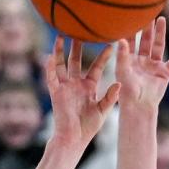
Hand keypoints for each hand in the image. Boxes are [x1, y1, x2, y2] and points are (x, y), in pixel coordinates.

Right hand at [45, 37, 120, 154]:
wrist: (74, 139)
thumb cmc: (88, 128)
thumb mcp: (103, 110)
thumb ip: (110, 97)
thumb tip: (119, 83)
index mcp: (89, 87)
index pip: (96, 67)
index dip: (103, 56)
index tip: (110, 43)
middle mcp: (76, 84)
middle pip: (76, 60)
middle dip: (78, 45)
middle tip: (81, 29)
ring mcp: (65, 87)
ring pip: (62, 64)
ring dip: (60, 50)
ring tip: (61, 34)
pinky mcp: (56, 93)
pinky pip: (52, 77)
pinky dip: (49, 67)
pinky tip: (49, 55)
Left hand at [114, 16, 168, 111]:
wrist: (139, 107)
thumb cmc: (127, 92)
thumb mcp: (122, 72)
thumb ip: (122, 56)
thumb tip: (120, 39)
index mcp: (131, 60)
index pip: (131, 41)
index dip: (132, 29)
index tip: (131, 15)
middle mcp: (143, 61)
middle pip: (146, 40)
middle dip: (147, 27)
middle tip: (147, 12)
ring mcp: (154, 66)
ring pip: (159, 46)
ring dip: (161, 33)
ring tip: (161, 19)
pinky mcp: (165, 73)